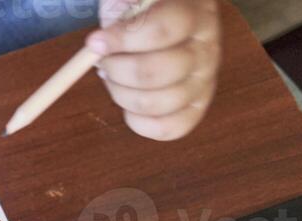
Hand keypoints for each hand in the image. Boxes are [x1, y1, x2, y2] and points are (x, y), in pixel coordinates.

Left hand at [89, 0, 219, 140]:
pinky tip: (128, 106)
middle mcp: (207, 48)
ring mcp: (205, 80)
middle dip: (117, 70)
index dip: (125, 38)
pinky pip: (171, 128)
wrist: (162, 19)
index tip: (95, 42)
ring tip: (114, 79)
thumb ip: (121, 12)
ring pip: (160, 103)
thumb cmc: (142, 8)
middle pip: (159, 71)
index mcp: (194, 12)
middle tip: (103, 62)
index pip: (163, 28)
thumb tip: (99, 44)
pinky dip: (140, 123)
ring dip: (122, 95)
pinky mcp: (197, 106)